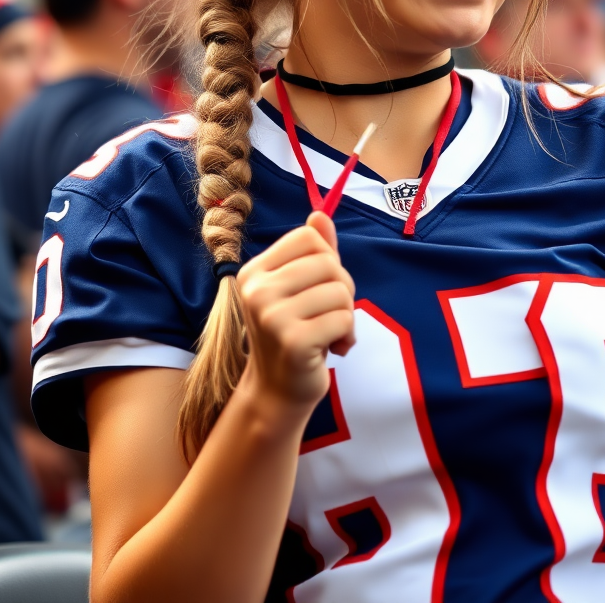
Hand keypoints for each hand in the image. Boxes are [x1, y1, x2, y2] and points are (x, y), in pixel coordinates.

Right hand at [236, 212, 355, 409]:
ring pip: (340, 291)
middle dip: (343, 289)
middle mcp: (256, 290)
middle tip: (331, 314)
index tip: (321, 286)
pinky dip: (348, 335)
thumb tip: (321, 214)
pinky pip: (344, 319)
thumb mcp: (301, 288)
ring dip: (347, 315)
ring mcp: (272, 316)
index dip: (327, 259)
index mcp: (255, 271)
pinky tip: (334, 349)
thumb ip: (314, 252)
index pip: (308, 237)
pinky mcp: (293, 341)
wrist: (278, 391)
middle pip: (329, 262)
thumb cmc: (294, 333)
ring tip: (330, 333)